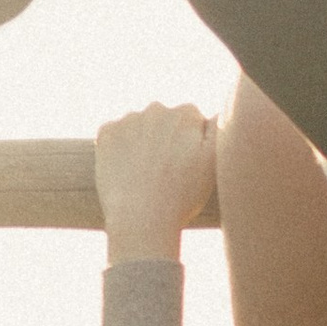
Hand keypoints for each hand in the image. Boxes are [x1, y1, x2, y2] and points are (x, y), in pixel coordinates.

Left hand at [95, 104, 216, 258]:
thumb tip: (217, 111)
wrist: (140, 217)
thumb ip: (220, 128)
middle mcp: (156, 109)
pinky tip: (127, 170)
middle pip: (164, 121)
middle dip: (167, 139)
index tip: (187, 166)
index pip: (192, 120)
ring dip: (143, 143)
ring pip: (139, 127)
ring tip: (146, 175)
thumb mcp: (215, 163)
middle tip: (168, 172)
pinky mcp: (106, 133)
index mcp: (185, 113)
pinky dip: (119, 147)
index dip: (192, 144)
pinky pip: (115, 134)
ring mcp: (128, 119)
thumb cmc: (182, 195)